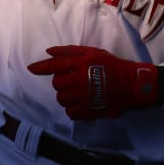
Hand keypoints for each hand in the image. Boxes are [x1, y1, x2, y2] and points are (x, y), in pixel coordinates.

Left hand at [27, 46, 158, 119]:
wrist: (132, 85)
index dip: (41, 67)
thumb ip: (70, 52)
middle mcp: (80, 80)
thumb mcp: (93, 52)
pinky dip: (73, 109)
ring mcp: (84, 97)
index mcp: (80, 64)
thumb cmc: (113, 66)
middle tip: (73, 81)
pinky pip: (70, 112)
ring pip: (62, 99)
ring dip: (66, 96)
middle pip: (57, 84)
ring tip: (77, 93)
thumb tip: (49, 52)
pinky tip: (81, 103)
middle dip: (61, 82)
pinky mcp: (89, 110)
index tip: (31, 68)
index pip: (55, 65)